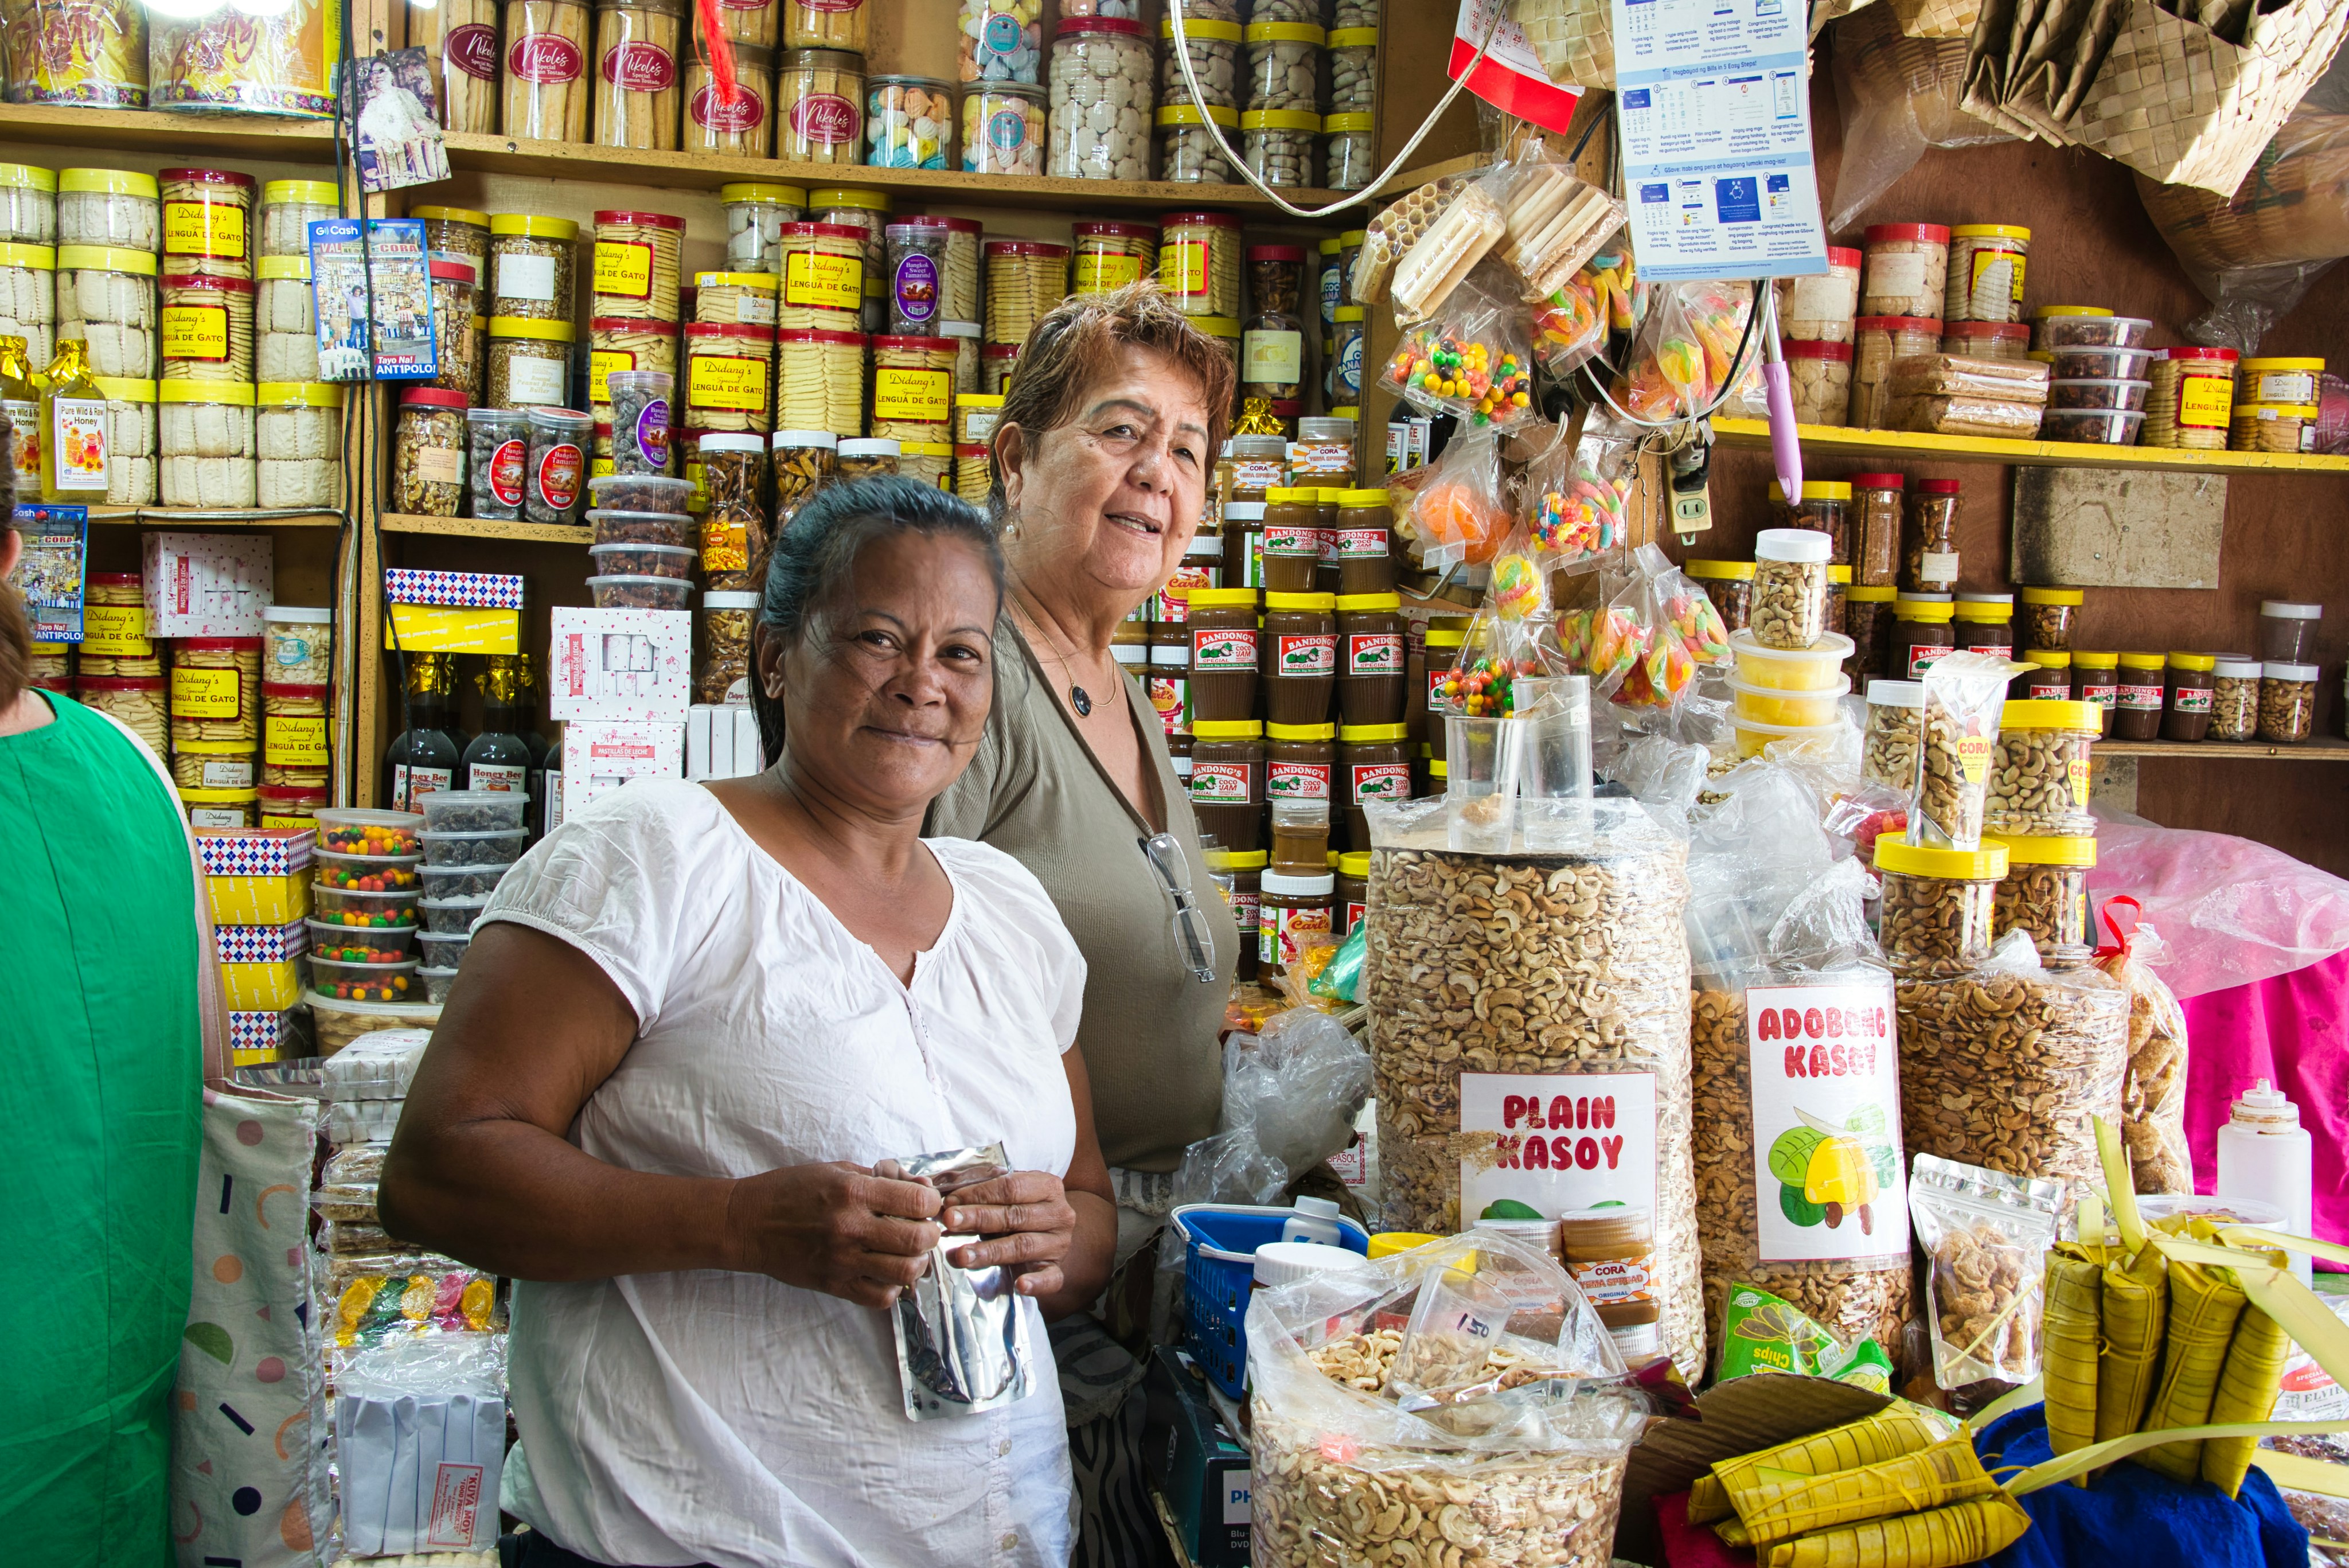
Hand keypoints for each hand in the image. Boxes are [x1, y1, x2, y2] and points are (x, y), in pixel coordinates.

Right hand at [725, 1161, 943, 1309]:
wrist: (747, 1223)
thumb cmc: (791, 1190)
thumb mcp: (836, 1170)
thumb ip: (879, 1179)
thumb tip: (919, 1187)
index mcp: (853, 1192)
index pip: (917, 1201)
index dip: (931, 1201)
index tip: (926, 1202)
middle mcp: (850, 1227)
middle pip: (918, 1240)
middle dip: (930, 1233)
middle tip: (923, 1229)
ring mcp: (842, 1260)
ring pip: (905, 1273)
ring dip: (916, 1263)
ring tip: (908, 1253)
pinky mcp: (833, 1285)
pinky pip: (879, 1297)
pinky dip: (892, 1287)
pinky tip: (886, 1272)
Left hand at [934, 1170, 1078, 1299]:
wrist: (1049, 1235)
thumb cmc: (1019, 1211)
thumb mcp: (1006, 1198)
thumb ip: (981, 1195)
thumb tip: (943, 1197)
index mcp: (1047, 1187)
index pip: (1011, 1186)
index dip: (979, 1193)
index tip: (950, 1201)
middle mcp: (1058, 1214)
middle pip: (1015, 1216)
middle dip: (978, 1218)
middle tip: (949, 1222)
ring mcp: (1059, 1244)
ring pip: (1023, 1247)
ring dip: (990, 1252)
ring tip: (961, 1255)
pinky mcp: (1058, 1270)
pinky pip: (1051, 1278)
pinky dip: (1036, 1283)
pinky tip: (1020, 1285)